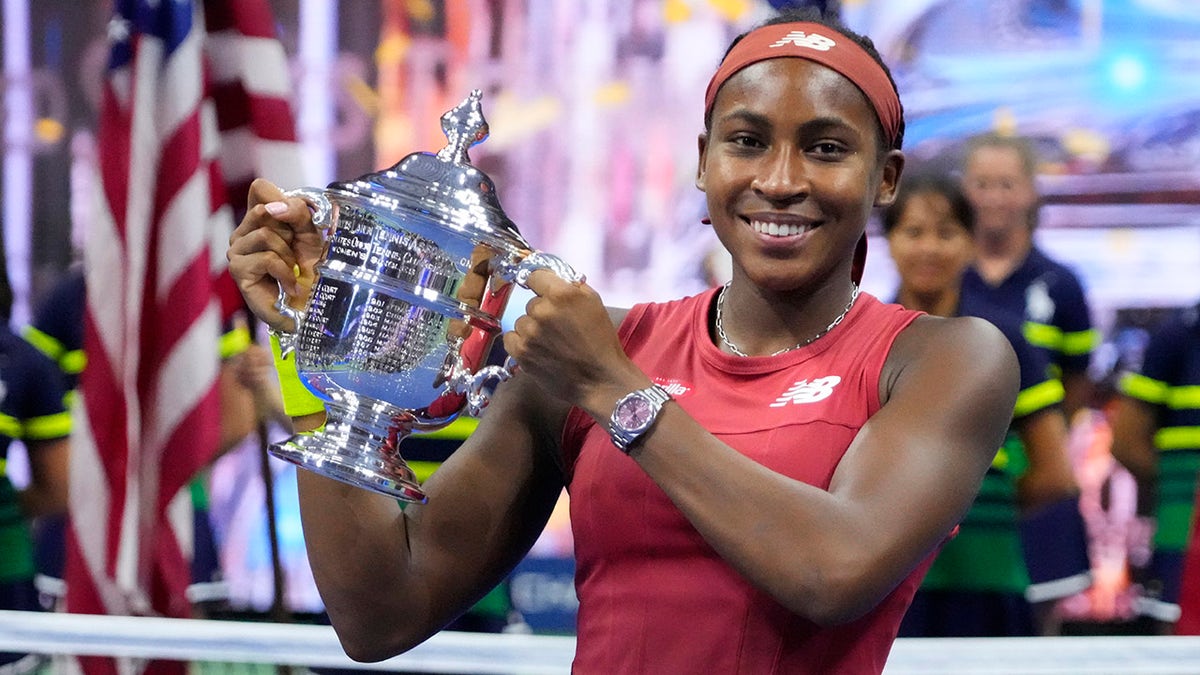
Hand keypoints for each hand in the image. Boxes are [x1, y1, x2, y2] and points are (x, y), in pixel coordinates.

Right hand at [226, 178, 325, 330]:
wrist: (312, 304)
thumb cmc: (311, 269)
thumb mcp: (311, 232)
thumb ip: (297, 211)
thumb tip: (274, 208)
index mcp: (259, 219)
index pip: (260, 188)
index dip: (280, 198)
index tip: (296, 221)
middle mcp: (243, 232)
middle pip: (262, 210)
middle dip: (289, 231)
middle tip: (295, 252)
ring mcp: (237, 251)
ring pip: (265, 235)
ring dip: (288, 255)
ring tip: (292, 270)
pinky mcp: (238, 271)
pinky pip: (266, 258)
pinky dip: (285, 272)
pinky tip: (289, 284)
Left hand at [502, 270, 644, 412]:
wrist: (600, 379)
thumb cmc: (601, 341)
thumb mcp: (594, 303)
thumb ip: (572, 286)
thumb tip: (552, 278)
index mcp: (562, 293)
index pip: (534, 274)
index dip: (538, 282)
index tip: (540, 288)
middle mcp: (542, 310)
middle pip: (531, 302)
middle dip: (543, 311)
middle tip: (559, 328)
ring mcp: (529, 332)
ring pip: (522, 321)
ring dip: (533, 329)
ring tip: (552, 343)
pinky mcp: (521, 352)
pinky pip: (511, 338)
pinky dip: (521, 342)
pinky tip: (538, 350)